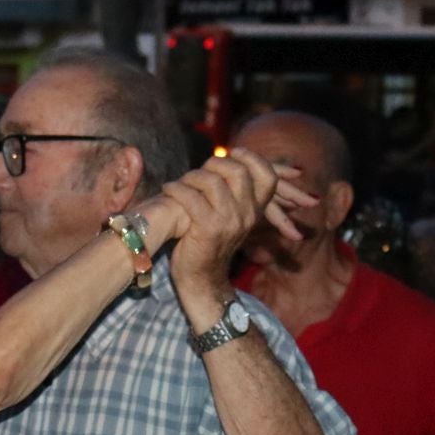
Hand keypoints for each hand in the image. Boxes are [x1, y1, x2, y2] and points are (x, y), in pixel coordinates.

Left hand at [152, 150, 316, 296]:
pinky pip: (191, 196)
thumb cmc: (208, 244)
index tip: (232, 153)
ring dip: (191, 177)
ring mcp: (230, 221)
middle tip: (197, 173)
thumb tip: (222, 158)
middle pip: (238, 171)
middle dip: (213, 164)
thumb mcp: (230, 218)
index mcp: (255, 210)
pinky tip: (168, 189)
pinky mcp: (209, 228)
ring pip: (213, 181)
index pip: (267, 175)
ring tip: (180, 184)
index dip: (251, 158)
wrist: (201, 280)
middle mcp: (247, 214)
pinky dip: (175, 189)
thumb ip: (232, 193)